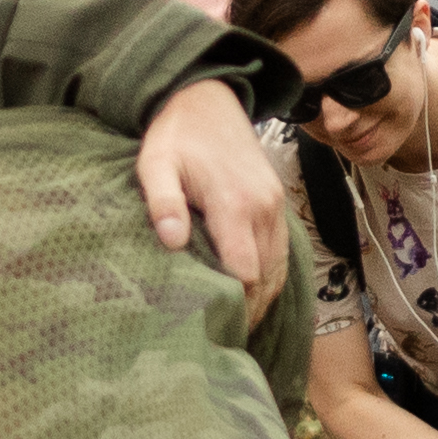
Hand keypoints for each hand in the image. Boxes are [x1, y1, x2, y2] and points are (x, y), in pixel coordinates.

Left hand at [133, 81, 291, 314]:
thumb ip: (163, 201)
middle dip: (246, 310)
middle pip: (265, 278)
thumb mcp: (155, 163)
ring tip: (234, 327)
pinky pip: (282, 253)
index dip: (233, 305)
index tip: (210, 328)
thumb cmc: (176, 135)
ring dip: (260, 298)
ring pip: (278, 269)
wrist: (209, 98)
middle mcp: (264, 208)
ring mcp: (276, 206)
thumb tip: (172, 241)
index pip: (245, 272)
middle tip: (219, 339)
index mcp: (235, 203)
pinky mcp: (277, 204)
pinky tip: (249, 298)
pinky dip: (269, 278)